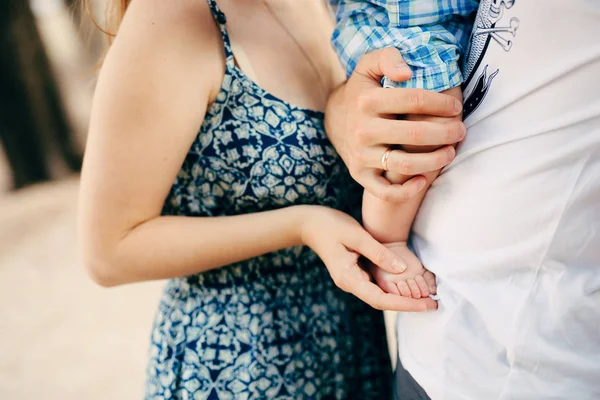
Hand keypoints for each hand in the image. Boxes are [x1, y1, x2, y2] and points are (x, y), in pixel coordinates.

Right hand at [300, 206, 437, 310]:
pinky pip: (375, 285)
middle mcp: (350, 283)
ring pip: (379, 295)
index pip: (380, 299)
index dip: (404, 304)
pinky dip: (392, 288)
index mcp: (348, 278)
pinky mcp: (353, 273)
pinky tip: (406, 284)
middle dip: (407, 305)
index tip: (426, 305)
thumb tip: (402, 269)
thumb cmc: (330, 225)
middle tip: (433, 304)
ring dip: (401, 298)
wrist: (309, 224)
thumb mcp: (356, 235)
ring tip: (425, 297)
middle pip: (381, 302)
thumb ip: (378, 253)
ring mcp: (351, 280)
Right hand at [325, 47, 465, 201]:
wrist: (336, 120)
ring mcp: (360, 155)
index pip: (415, 100)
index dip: (442, 104)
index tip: (456, 107)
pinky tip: (423, 181)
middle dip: (446, 132)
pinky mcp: (359, 175)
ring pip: (404, 165)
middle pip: (415, 134)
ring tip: (451, 153)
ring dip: (435, 161)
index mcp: (367, 101)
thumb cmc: (364, 91)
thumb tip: (407, 73)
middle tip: (460, 131)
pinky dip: (406, 191)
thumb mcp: (369, 66)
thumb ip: (388, 57)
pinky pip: (384, 192)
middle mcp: (362, 130)